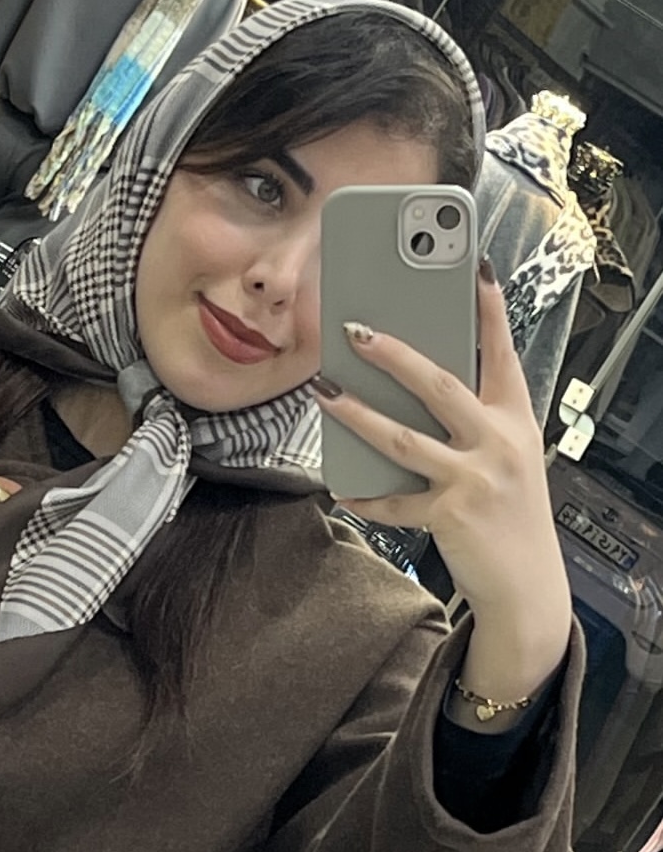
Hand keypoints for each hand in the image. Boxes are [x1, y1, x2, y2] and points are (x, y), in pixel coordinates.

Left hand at [313, 263, 572, 699]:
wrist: (527, 584)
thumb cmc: (510, 513)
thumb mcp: (508, 458)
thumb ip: (474, 422)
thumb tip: (414, 388)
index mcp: (515, 420)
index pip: (501, 353)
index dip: (488, 310)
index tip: (473, 268)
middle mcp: (498, 442)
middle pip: (440, 385)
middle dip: (395, 354)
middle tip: (356, 330)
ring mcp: (474, 479)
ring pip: (404, 438)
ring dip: (358, 414)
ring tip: (324, 392)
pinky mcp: (450, 515)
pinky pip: (394, 501)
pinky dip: (365, 495)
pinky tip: (339, 486)